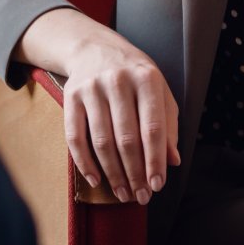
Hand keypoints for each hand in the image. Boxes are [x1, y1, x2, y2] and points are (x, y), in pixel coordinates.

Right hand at [19, 8, 179, 206]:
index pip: (153, 128)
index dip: (155, 161)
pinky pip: (75, 137)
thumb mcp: (159, 91)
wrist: (95, 47)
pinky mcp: (71, 96)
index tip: (158, 185)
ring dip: (113, 173)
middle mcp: (118, 81)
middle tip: (140, 197)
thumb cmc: (135, 75)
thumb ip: (168, 125)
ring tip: (122, 193)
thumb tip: (172, 161)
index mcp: (146, 78)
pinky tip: (95, 180)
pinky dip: (84, 163)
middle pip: (127, 139)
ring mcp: (92, 88)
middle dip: (135, 173)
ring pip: (102, 141)